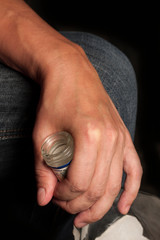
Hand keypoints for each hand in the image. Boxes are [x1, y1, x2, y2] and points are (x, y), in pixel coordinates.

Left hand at [33, 41, 141, 227]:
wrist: (71, 73)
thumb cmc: (55, 98)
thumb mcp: (41, 134)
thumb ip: (42, 169)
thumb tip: (44, 197)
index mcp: (89, 135)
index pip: (79, 183)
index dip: (63, 195)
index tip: (53, 193)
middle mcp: (110, 138)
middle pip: (98, 188)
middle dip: (78, 204)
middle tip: (63, 206)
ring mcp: (120, 137)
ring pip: (114, 185)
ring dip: (99, 205)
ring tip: (84, 215)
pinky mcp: (123, 136)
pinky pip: (134, 169)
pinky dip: (130, 190)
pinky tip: (123, 205)